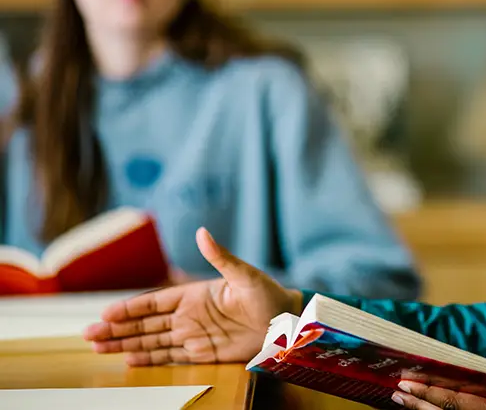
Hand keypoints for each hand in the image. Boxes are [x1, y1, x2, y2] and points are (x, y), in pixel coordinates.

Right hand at [83, 227, 300, 364]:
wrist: (288, 323)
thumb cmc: (269, 295)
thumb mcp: (245, 274)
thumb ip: (220, 257)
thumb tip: (201, 232)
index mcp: (196, 295)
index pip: (155, 303)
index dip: (130, 308)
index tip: (106, 313)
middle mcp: (190, 316)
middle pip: (146, 324)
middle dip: (117, 330)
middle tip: (88, 335)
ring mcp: (195, 335)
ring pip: (152, 341)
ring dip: (126, 345)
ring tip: (99, 348)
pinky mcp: (204, 353)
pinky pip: (171, 358)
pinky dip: (150, 359)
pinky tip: (130, 360)